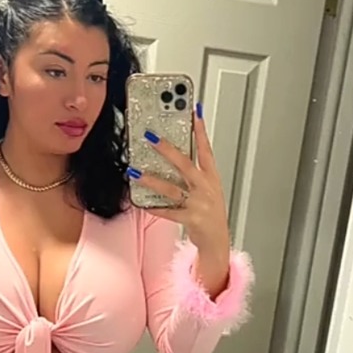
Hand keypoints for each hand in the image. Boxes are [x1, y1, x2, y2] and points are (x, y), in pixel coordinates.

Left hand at [132, 107, 230, 294]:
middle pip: (185, 164)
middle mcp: (205, 188)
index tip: (193, 113)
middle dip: (167, 149)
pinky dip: (154, 207)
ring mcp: (198, 204)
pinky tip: (140, 202)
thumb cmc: (211, 212)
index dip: (201, 131)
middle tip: (151, 137)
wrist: (218, 240)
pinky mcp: (190, 219)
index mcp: (211, 178)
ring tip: (135, 172)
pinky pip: (168, 212)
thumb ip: (195, 171)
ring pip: (172, 188)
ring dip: (152, 180)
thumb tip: (175, 153)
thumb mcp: (209, 188)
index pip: (206, 149)